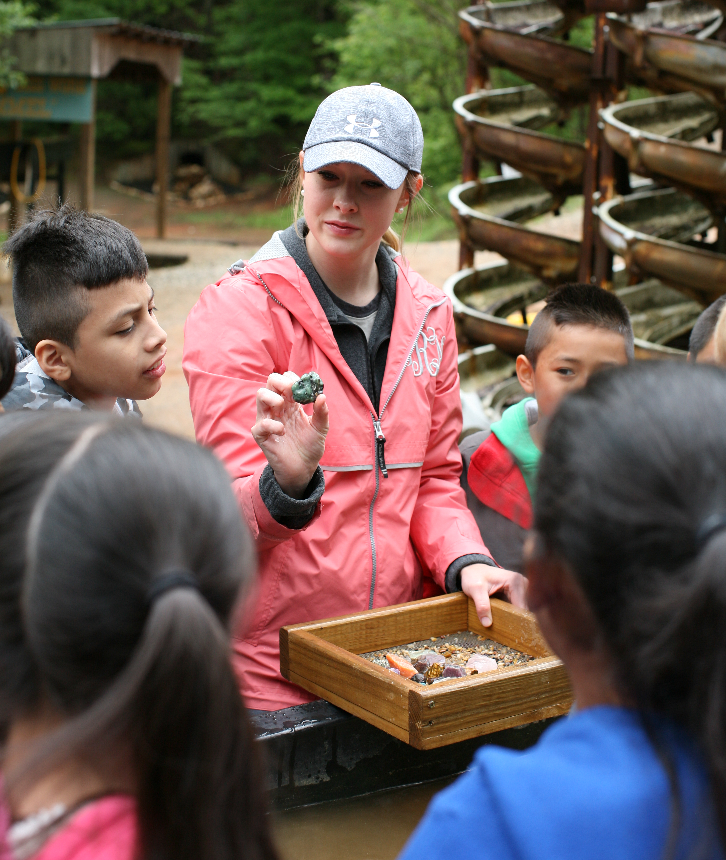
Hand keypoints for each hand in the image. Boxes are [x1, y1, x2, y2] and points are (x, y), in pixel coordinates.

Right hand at [251, 372, 328, 497]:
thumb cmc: (310, 447)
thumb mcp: (321, 429)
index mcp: (291, 403)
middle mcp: (278, 408)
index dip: (294, 379)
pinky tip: (283, 432)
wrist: (304, 469)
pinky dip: (271, 424)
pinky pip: (260, 424)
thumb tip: (322, 396)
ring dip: (272, 396)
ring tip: (283, 406)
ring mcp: (268, 420)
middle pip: (271, 382)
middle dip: (281, 381)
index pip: (286, 380)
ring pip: (260, 396)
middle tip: (292, 390)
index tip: (304, 388)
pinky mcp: (262, 436)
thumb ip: (322, 413)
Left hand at [460, 564, 527, 626]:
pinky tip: (510, 622)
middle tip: (512, 632)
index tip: (514, 631)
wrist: (473, 570)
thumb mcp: (475, 589)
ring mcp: (521, 588)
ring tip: (511, 629)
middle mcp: (522, 583)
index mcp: (515, 581)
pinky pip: (521, 607)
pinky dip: (515, 615)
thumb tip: (487, 623)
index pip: (522, 606)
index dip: (518, 619)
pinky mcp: (518, 593)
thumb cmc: (474, 576)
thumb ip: (481, 605)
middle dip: (519, 620)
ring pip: (525, 609)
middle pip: (526, 608)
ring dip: (518, 618)